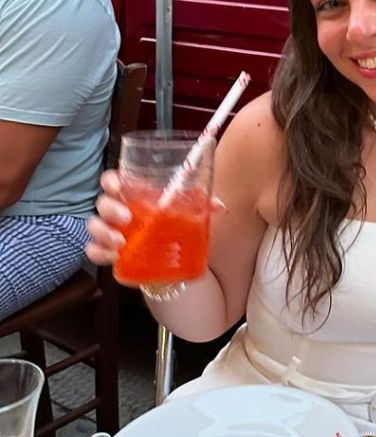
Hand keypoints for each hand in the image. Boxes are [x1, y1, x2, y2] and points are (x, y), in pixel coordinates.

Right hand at [85, 170, 225, 267]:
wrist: (171, 256)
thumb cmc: (174, 222)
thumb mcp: (189, 210)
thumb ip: (202, 203)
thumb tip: (219, 205)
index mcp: (134, 193)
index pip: (113, 180)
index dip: (111, 180)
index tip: (118, 186)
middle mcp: (118, 209)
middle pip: (102, 202)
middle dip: (110, 208)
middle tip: (126, 217)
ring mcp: (112, 231)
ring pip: (94, 226)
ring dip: (103, 232)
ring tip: (120, 240)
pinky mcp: (110, 252)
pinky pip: (94, 251)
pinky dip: (100, 253)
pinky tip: (113, 256)